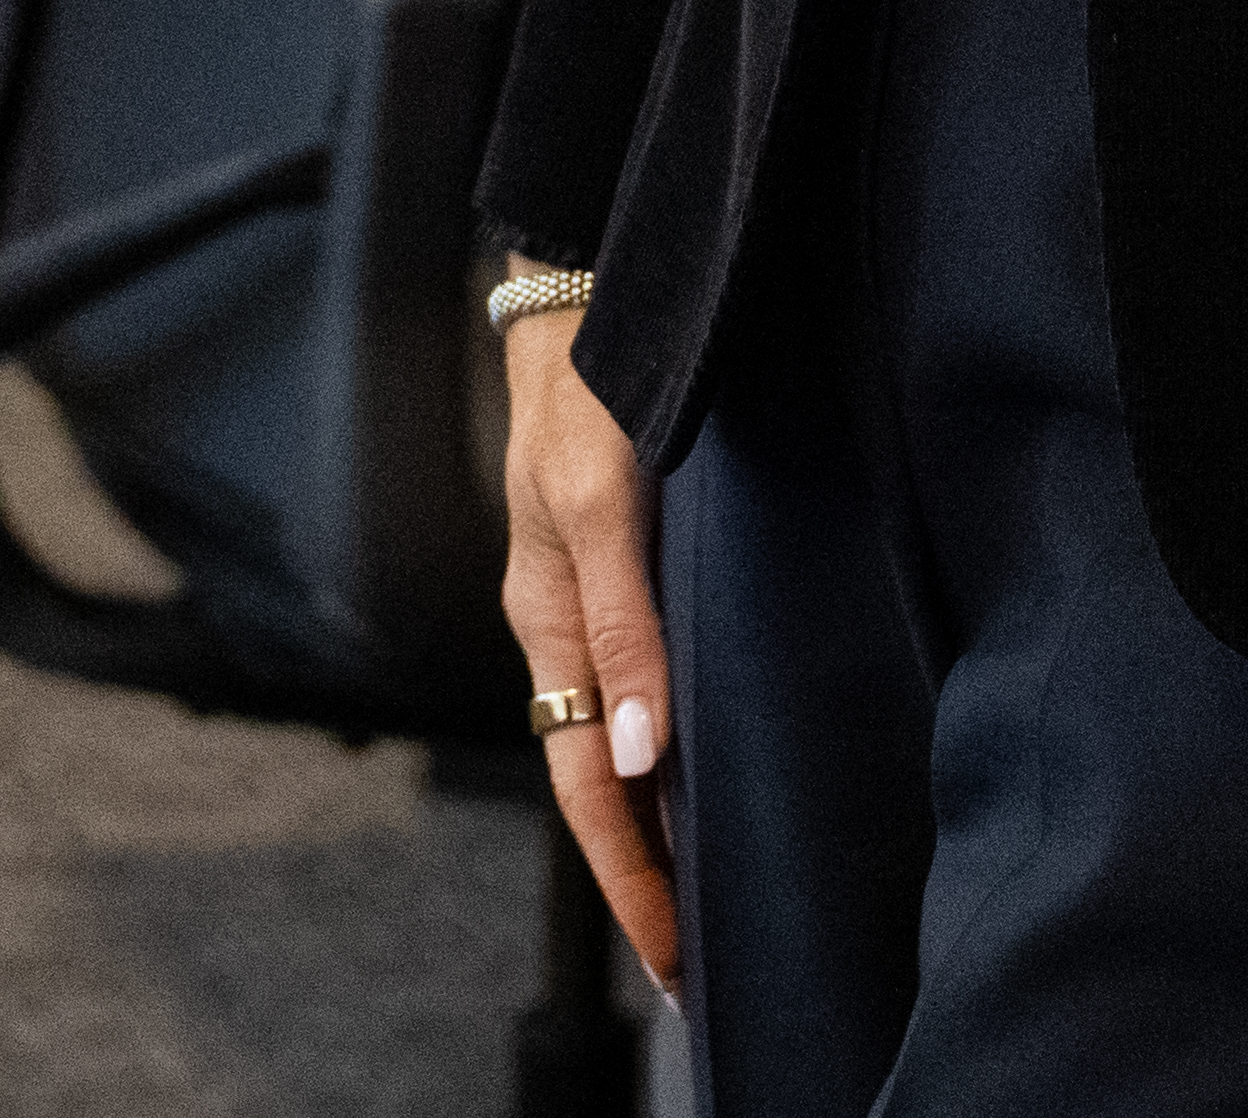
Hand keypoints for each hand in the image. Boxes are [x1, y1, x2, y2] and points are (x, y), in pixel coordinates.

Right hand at [493, 311, 680, 985]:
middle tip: (691, 965)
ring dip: (652, 824)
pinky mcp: (615, 566)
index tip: (673, 962)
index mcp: (548, 619)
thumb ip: (625, 622)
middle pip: (596, 782)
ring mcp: (586, 597)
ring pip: (612, 741)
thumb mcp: (604, 499)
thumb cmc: (588, 382)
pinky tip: (694, 772)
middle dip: (640, 878)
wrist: (582, 282)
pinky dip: (659, 755)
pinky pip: (631, 688)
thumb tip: (641, 750)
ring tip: (698, 896)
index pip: (589, 789)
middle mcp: (562, 622)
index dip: (632, 880)